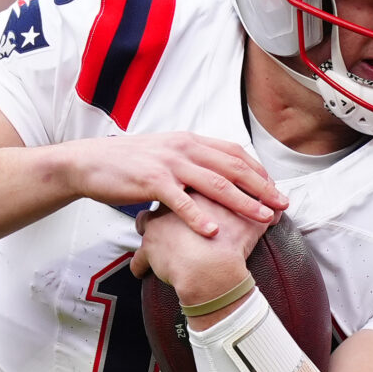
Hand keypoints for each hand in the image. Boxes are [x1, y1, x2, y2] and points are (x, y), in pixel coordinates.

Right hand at [60, 132, 286, 236]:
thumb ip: (190, 160)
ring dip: (242, 202)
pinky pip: (180, 201)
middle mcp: (184, 148)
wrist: (89, 162)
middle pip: (233, 167)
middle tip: (283, 205)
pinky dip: (199, 216)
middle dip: (262, 187)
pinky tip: (214, 231)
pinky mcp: (151, 182)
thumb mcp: (165, 153)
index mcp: (189, 140)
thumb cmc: (128, 163)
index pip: (233, 153)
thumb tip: (215, 173)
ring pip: (214, 183)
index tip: (275, 188)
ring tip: (262, 217)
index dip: (258, 171)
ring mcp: (168, 164)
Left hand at [129, 191, 268, 304]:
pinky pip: (141, 258)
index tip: (190, 189)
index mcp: (197, 190)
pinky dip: (141, 265)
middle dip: (163, 199)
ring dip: (145, 227)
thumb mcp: (253, 226)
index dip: (191, 185)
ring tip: (148, 234)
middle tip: (165, 206)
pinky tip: (140, 271)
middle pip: (163, 194)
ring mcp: (158, 223)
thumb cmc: (231, 244)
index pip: (190, 180)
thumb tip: (279, 211)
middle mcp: (174, 201)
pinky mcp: (149, 247)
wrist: (209, 267)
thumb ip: (265, 214)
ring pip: (144, 221)